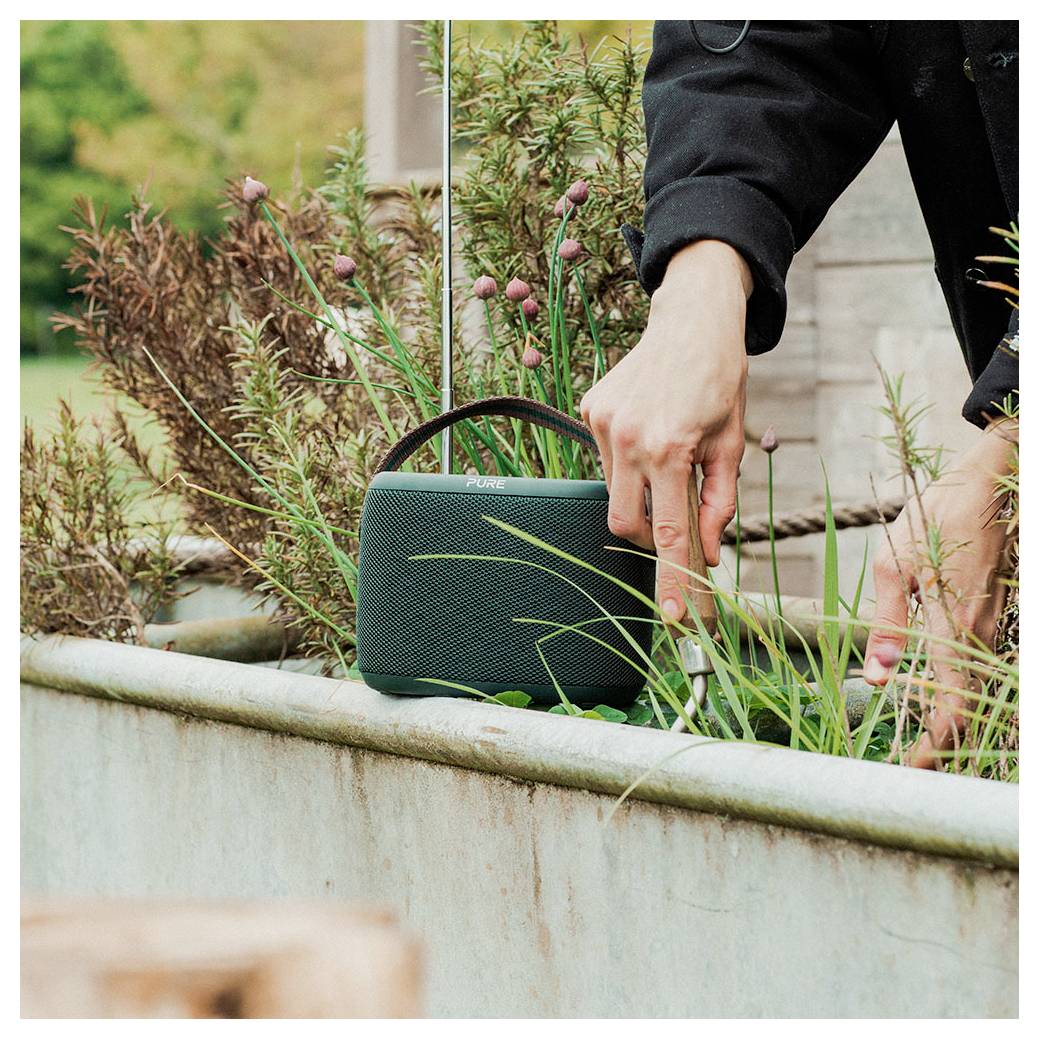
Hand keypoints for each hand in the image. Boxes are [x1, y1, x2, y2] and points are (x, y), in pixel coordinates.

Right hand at [580, 240, 751, 621]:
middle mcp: (630, 439)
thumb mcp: (732, 444)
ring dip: (643, 493)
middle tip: (677, 521)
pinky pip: (606, 460)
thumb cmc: (721, 380)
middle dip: (652, 538)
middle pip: (627, 525)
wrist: (692, 318)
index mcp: (672, 448)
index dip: (675, 581)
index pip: (672, 534)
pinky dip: (629, 464)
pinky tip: (648, 431)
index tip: (675, 619)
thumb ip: (718, 503)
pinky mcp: (590, 410)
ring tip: (668, 457)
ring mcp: (603, 424)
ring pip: (616, 492)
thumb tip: (707, 553)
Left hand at [863, 420, 1015, 768]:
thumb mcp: (894, 566)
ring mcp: (990, 625)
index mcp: (953, 628)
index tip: (909, 769)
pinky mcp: (990, 613)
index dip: (935, 747)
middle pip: (969, 708)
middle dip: (943, 744)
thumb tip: (878, 678)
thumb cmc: (934, 518)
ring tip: (920, 743)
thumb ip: (888, 625)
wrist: (987, 482)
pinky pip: (978, 666)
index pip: (952, 707)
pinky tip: (936, 700)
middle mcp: (979, 635)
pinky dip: (960, 692)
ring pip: (976, 689)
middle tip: (910, 764)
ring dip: (952, 720)